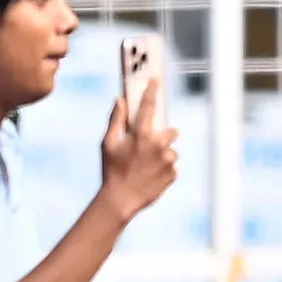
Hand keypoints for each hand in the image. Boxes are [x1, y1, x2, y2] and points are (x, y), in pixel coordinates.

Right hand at [97, 58, 179, 217]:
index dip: (152, 91)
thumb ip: (116, 120)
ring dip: (162, 155)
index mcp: (142, 134)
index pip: (149, 106)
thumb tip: (120, 100)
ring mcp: (168, 160)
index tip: (156, 81)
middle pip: (170, 131)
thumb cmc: (111, 170)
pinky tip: (150, 177)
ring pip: (170, 151)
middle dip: (162, 136)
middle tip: (148, 147)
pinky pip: (171, 166)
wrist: (121, 200)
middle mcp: (159, 145)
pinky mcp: (173, 174)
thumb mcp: (108, 144)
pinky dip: (163, 169)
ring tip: (146, 167)